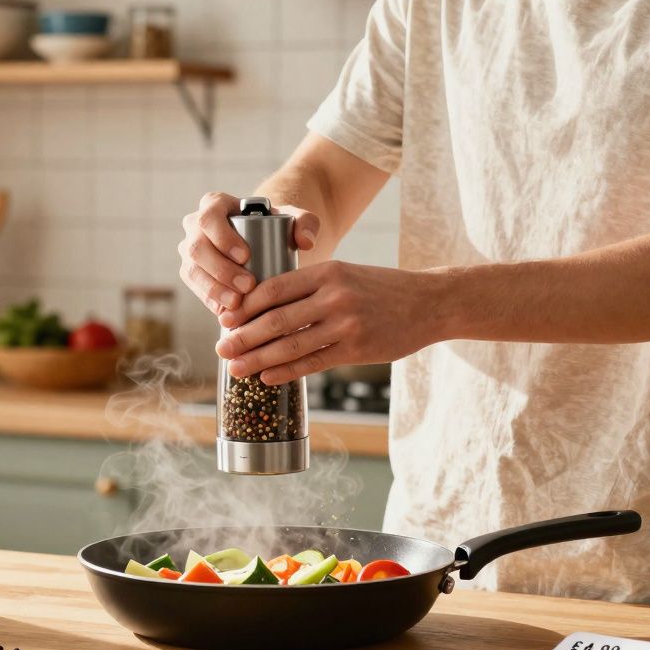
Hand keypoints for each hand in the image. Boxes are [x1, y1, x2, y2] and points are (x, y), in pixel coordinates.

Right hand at [178, 192, 318, 313]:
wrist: (266, 243)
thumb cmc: (276, 227)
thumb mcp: (294, 219)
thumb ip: (307, 222)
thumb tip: (305, 242)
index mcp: (214, 205)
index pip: (209, 217)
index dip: (222, 237)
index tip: (246, 256)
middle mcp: (195, 226)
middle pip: (196, 247)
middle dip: (220, 269)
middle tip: (248, 285)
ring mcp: (190, 251)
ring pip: (191, 270)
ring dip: (213, 288)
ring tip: (237, 303)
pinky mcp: (192, 273)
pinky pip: (194, 288)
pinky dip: (209, 300)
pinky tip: (225, 311)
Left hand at [215, 261, 438, 384]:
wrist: (429, 303)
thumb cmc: (381, 290)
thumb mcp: (346, 274)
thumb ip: (311, 287)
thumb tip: (265, 309)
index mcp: (327, 272)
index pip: (273, 288)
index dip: (244, 306)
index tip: (224, 318)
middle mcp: (334, 296)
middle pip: (275, 319)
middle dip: (242, 336)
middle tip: (221, 349)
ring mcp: (346, 324)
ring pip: (290, 345)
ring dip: (257, 359)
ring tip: (236, 368)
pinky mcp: (356, 349)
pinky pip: (313, 363)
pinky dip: (286, 372)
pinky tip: (266, 377)